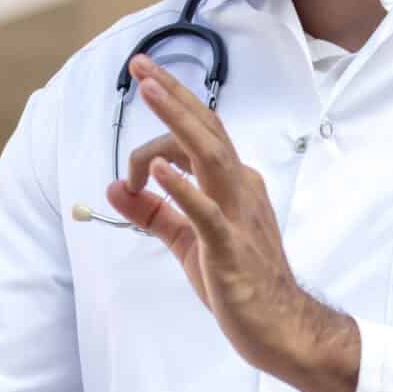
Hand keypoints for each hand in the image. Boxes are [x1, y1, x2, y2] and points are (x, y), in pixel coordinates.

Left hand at [106, 55, 358, 391]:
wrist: (280, 326)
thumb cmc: (238, 282)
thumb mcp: (185, 242)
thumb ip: (152, 213)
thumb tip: (112, 187)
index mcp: (232, 184)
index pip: (199, 135)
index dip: (172, 104)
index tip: (145, 78)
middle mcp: (240, 188)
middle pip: (205, 130)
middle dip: (171, 95)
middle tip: (140, 66)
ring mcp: (238, 214)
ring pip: (208, 155)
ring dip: (176, 121)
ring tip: (149, 92)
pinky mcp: (230, 246)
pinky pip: (206, 211)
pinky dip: (182, 189)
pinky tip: (157, 173)